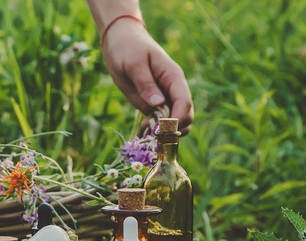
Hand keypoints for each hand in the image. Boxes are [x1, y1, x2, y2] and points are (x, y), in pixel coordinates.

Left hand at [102, 19, 193, 133]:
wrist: (120, 42)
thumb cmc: (128, 48)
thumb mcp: (134, 64)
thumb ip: (146, 84)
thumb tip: (159, 104)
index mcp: (173, 77)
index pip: (184, 102)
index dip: (177, 119)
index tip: (162, 129)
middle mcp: (172, 90)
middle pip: (186, 116)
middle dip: (173, 129)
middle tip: (153, 133)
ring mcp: (163, 99)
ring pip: (175, 122)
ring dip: (165, 133)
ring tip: (147, 132)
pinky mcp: (152, 105)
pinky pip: (160, 122)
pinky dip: (155, 131)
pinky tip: (143, 130)